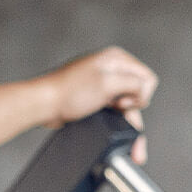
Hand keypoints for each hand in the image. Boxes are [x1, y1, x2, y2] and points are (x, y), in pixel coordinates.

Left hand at [39, 46, 157, 161]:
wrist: (44, 105)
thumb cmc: (69, 92)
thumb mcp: (107, 84)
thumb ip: (133, 84)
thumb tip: (143, 91)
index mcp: (116, 59)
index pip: (147, 79)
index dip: (139, 95)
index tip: (121, 102)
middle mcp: (112, 69)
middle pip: (139, 92)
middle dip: (134, 110)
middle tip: (121, 117)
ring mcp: (104, 83)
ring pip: (127, 104)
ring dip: (127, 119)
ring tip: (121, 132)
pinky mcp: (96, 96)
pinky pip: (114, 108)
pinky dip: (116, 120)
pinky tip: (113, 129)